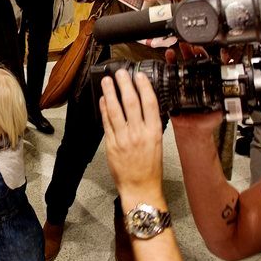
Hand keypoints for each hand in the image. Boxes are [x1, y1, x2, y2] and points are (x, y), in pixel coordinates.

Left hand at [99, 70, 164, 200]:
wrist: (140, 187)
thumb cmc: (150, 167)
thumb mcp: (157, 143)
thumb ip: (150, 125)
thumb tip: (144, 106)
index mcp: (154, 132)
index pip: (150, 103)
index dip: (144, 87)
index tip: (139, 76)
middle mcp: (139, 133)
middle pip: (131, 102)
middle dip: (124, 85)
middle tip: (120, 73)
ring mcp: (124, 139)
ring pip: (116, 110)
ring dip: (110, 93)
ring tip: (107, 81)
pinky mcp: (111, 145)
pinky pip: (106, 123)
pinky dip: (104, 109)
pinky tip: (103, 100)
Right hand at [164, 48, 223, 135]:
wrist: (192, 132)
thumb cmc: (206, 122)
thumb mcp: (220, 112)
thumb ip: (226, 104)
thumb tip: (234, 97)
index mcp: (209, 83)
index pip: (210, 65)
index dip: (210, 56)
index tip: (209, 49)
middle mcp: (197, 80)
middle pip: (196, 60)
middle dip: (195, 50)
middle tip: (194, 45)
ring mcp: (185, 81)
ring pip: (184, 62)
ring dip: (183, 52)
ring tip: (182, 45)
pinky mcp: (173, 85)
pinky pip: (170, 71)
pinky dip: (170, 61)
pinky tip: (170, 55)